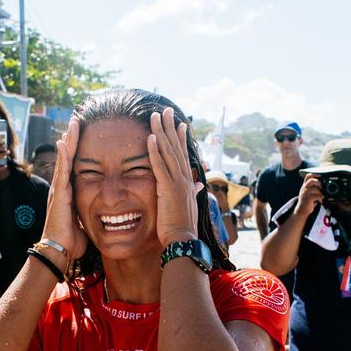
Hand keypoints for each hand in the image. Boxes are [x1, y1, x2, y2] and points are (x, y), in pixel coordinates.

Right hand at [40, 118, 86, 264]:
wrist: (58, 251)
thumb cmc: (71, 242)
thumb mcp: (83, 224)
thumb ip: (88, 215)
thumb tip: (101, 216)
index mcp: (68, 194)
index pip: (74, 167)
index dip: (77, 151)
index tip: (82, 136)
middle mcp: (61, 189)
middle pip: (68, 158)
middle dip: (72, 140)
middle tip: (77, 120)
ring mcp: (58, 190)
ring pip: (64, 160)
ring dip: (68, 141)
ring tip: (72, 123)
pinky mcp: (58, 194)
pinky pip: (62, 171)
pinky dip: (62, 156)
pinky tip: (63, 142)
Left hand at [147, 107, 198, 245]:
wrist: (183, 239)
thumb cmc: (184, 226)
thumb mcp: (189, 204)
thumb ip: (193, 191)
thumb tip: (199, 183)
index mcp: (188, 181)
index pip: (183, 155)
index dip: (180, 138)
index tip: (179, 124)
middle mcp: (184, 178)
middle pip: (176, 147)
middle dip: (170, 127)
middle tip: (166, 110)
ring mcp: (176, 182)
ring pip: (167, 151)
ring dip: (161, 132)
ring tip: (155, 116)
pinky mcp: (167, 188)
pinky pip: (159, 166)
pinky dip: (155, 151)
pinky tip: (151, 137)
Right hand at [295, 175, 322, 216]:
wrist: (301, 211)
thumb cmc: (307, 202)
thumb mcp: (308, 193)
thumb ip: (313, 188)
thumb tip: (323, 185)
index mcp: (304, 186)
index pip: (308, 176)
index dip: (314, 174)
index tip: (320, 176)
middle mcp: (304, 188)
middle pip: (311, 180)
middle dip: (318, 183)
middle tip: (321, 187)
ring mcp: (305, 193)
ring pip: (316, 189)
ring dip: (320, 193)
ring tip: (321, 197)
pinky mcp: (308, 198)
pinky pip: (318, 196)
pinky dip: (321, 199)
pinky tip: (320, 201)